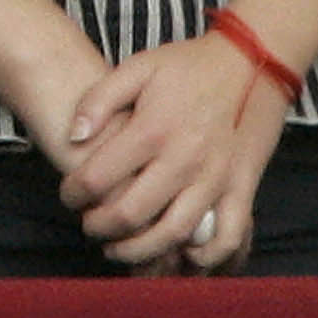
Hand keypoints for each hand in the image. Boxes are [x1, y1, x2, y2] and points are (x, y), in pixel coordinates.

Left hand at [60, 30, 287, 272]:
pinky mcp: (241, 188)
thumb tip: (74, 136)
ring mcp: (215, 178)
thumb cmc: (186, 67)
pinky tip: (178, 253)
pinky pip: (226, 236)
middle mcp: (184, 159)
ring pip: (174, 234)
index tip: (68, 195)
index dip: (74, 194)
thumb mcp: (137, 68)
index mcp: (152, 129)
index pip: (99, 177)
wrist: (249, 61)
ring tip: (119, 248)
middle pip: (132, 214)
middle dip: (100, 227)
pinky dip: (203, 256)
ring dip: (140, 251)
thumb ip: (99, 100)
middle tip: (88, 225)